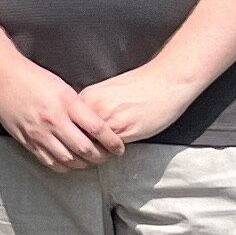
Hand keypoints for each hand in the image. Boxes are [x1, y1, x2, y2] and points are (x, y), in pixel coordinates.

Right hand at [0, 53, 124, 167]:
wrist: (1, 78)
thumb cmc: (33, 79)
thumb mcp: (63, 88)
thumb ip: (79, 108)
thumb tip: (96, 126)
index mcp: (66, 104)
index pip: (97, 129)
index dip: (112, 142)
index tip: (119, 147)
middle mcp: (54, 121)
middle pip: (85, 149)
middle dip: (101, 157)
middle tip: (107, 157)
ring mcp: (39, 133)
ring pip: (68, 160)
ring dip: (83, 164)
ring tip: (90, 161)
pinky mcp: (27, 141)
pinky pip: (49, 161)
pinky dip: (63, 166)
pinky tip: (69, 162)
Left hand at [75, 64, 198, 148]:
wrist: (167, 80)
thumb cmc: (142, 85)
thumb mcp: (109, 92)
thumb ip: (94, 107)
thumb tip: (84, 125)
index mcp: (87, 97)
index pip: (68, 124)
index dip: (72, 137)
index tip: (77, 144)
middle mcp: (94, 108)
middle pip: (75, 137)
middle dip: (80, 148)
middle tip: (86, 155)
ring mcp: (108, 119)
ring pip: (91, 146)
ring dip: (95, 154)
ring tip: (101, 154)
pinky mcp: (124, 130)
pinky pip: (109, 149)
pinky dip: (110, 153)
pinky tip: (116, 151)